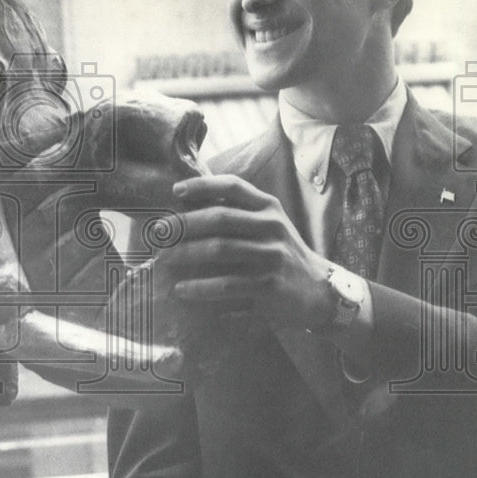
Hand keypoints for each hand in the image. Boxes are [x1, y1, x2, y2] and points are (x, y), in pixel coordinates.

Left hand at [158, 174, 336, 331]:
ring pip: (219, 249)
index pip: (232, 186)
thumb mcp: (267, 226)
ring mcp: (271, 255)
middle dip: (183, 225)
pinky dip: (200, 287)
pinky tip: (182, 290)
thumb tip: (186, 208)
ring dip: (186, 254)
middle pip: (219, 218)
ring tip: (165, 259)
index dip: (202, 185)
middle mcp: (271, 226)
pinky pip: (226, 284)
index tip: (176, 191)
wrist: (318, 292)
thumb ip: (238, 214)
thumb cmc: (281, 254)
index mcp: (268, 207)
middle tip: (158, 234)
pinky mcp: (269, 284)